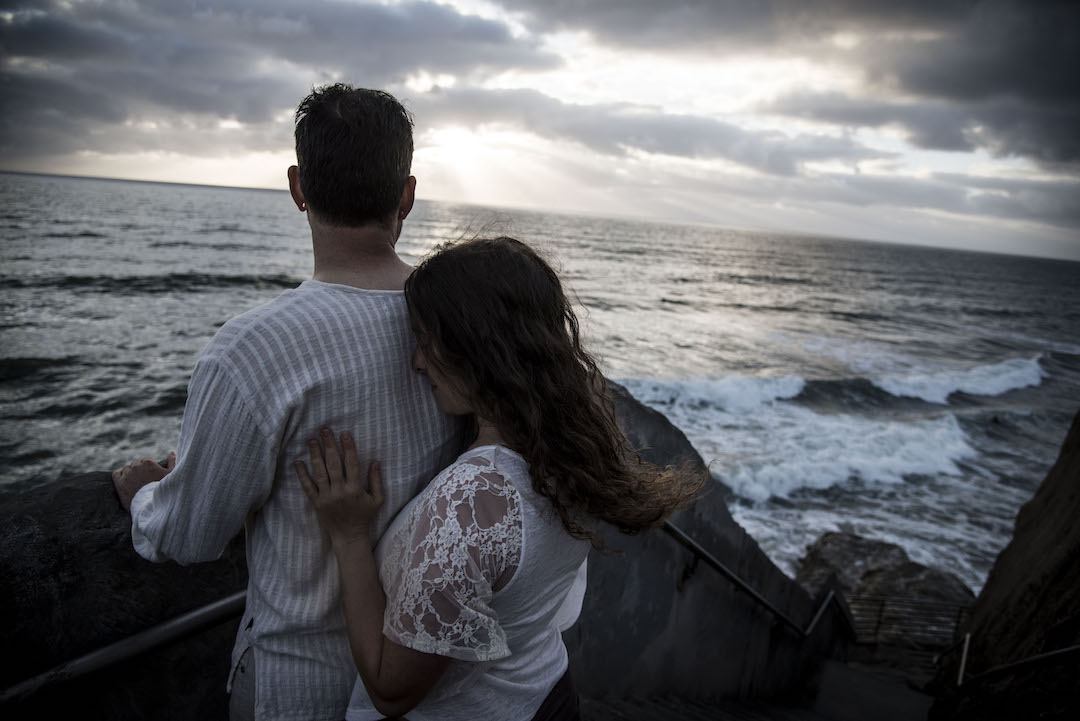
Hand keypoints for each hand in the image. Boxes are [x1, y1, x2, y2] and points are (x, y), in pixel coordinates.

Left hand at [113, 451, 175, 511]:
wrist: (151, 506)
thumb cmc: (163, 489)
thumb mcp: (172, 475)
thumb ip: (173, 461)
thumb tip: (171, 452)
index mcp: (148, 463)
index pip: (148, 459)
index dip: (152, 466)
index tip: (153, 473)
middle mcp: (136, 466)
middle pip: (137, 462)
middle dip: (141, 468)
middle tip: (145, 478)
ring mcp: (127, 474)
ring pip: (127, 467)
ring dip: (131, 471)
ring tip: (136, 480)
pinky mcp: (119, 483)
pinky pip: (117, 473)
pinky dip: (120, 474)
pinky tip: (125, 478)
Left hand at [295, 428, 383, 546]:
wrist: (349, 537)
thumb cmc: (365, 517)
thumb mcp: (377, 500)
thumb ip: (376, 480)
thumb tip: (375, 461)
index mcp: (355, 489)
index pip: (351, 463)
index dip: (348, 447)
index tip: (345, 434)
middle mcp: (340, 491)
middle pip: (333, 464)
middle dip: (329, 445)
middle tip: (325, 430)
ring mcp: (326, 497)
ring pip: (319, 472)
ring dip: (315, 455)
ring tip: (312, 440)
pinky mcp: (316, 503)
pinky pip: (307, 486)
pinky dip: (302, 474)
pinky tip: (298, 461)